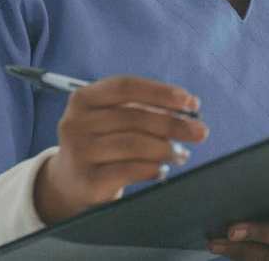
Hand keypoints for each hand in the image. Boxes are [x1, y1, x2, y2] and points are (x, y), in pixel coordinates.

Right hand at [33, 75, 207, 222]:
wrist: (69, 182)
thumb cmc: (102, 142)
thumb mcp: (115, 118)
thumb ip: (148, 107)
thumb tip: (191, 104)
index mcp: (83, 98)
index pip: (125, 86)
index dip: (159, 91)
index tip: (188, 100)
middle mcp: (75, 122)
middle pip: (134, 116)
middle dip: (173, 123)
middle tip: (200, 131)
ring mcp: (79, 152)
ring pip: (135, 144)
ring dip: (166, 148)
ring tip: (182, 154)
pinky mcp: (87, 180)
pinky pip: (130, 170)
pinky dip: (153, 169)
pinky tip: (162, 169)